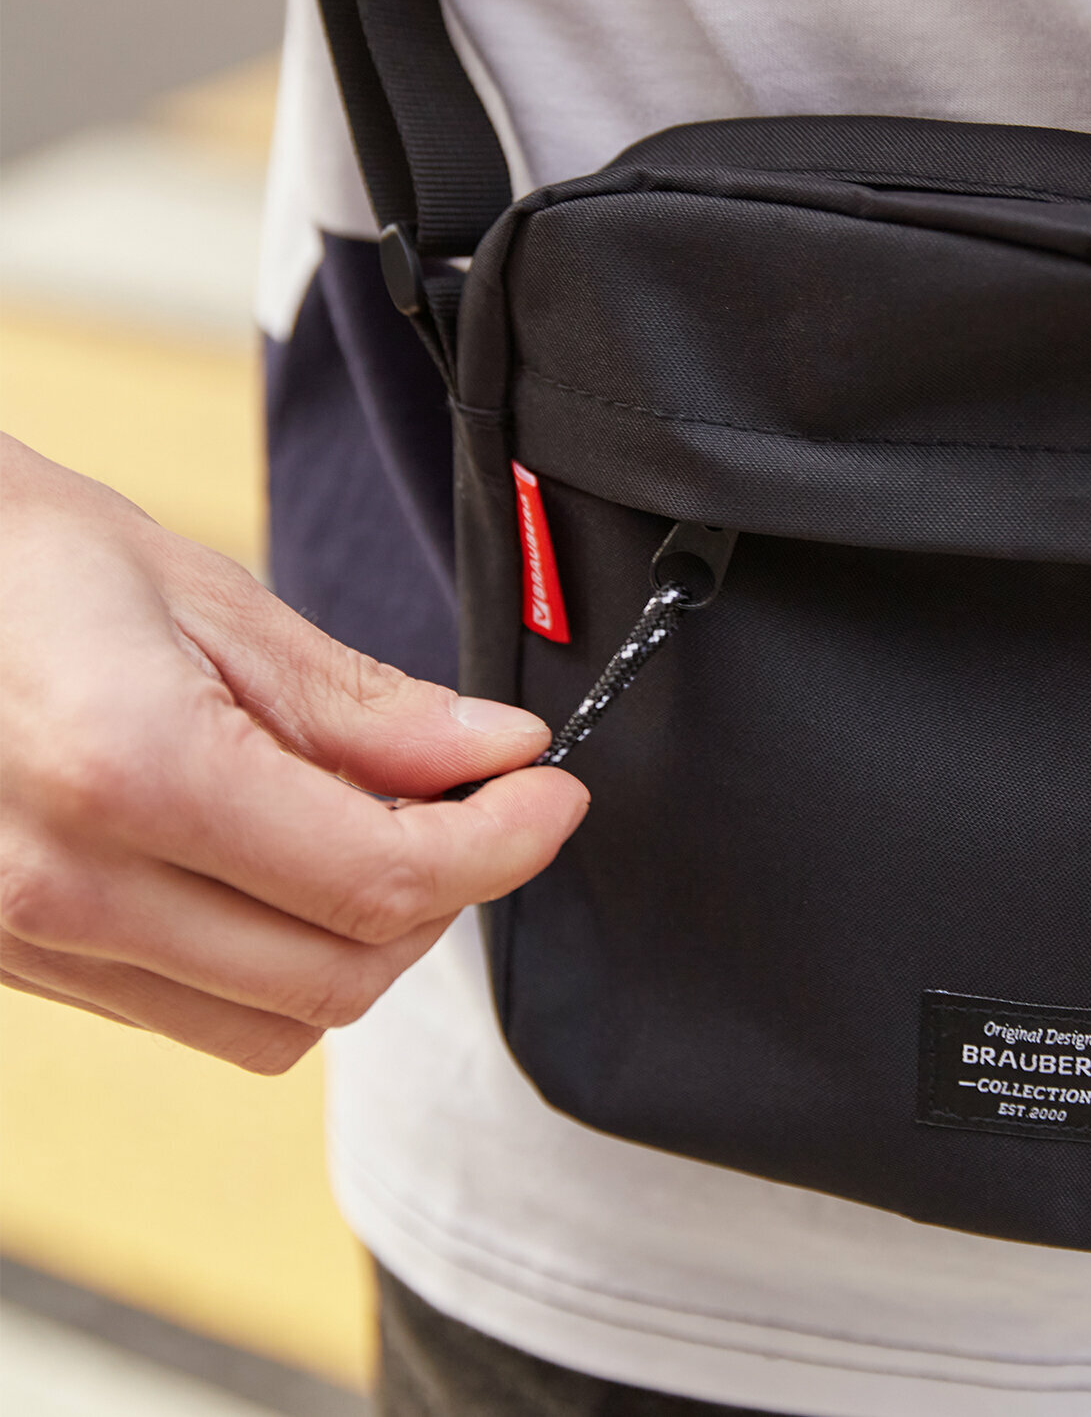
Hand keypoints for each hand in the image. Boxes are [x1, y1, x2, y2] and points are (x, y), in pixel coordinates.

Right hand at [0, 437, 586, 1071]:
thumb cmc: (17, 558)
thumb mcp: (205, 601)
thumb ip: (364, 707)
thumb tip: (498, 754)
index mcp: (131, 773)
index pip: (381, 878)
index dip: (502, 845)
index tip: (551, 797)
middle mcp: (72, 889)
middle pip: (346, 972)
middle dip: (449, 892)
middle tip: (483, 801)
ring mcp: (34, 945)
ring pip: (284, 1019)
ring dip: (373, 936)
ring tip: (382, 825)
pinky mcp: (26, 964)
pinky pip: (207, 1013)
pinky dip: (287, 958)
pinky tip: (291, 864)